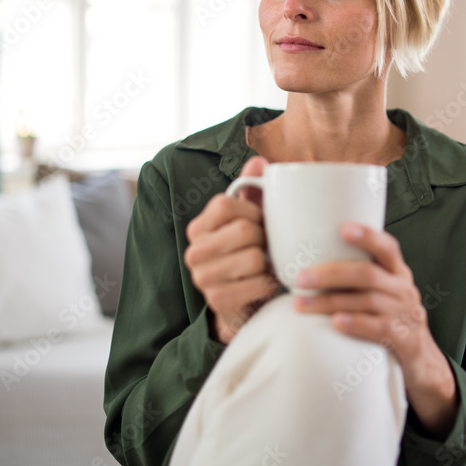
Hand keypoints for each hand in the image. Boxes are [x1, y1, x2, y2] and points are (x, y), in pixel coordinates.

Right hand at [184, 156, 280, 344]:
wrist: (246, 303)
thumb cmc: (250, 253)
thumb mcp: (250, 218)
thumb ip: (252, 189)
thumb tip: (258, 161)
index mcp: (199, 226)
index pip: (227, 204)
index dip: (253, 211)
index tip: (260, 222)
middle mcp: (194, 251)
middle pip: (244, 230)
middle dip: (265, 239)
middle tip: (268, 248)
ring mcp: (203, 277)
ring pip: (253, 256)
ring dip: (269, 262)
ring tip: (267, 265)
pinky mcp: (218, 300)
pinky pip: (258, 282)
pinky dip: (270, 283)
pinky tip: (267, 283)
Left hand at [292, 222, 458, 438]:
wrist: (422, 364)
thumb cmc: (390, 323)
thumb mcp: (381, 296)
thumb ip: (358, 281)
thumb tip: (309, 266)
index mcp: (397, 273)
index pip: (387, 247)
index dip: (367, 236)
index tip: (342, 228)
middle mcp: (404, 290)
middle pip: (368, 274)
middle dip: (331, 274)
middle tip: (300, 278)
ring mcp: (407, 315)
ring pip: (369, 301)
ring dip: (331, 301)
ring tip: (302, 304)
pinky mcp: (407, 340)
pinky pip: (381, 328)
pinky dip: (357, 324)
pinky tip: (335, 323)